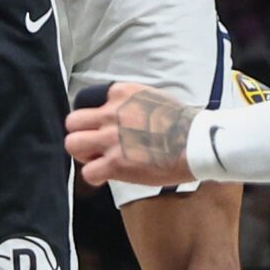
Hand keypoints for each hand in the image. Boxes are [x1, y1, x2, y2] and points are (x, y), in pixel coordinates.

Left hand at [64, 82, 199, 187]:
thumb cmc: (181, 122)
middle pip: (72, 122)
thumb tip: (117, 114)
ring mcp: (112, 139)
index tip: (101, 127)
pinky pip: (88, 172)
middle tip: (94, 145)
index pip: (86, 100)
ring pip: (72, 144)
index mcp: (120, 93)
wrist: (197, 142)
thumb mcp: (150, 97)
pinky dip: (95, 176)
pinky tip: (108, 175)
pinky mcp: (116, 163)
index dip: (92, 118)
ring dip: (84, 155)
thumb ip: (128, 103)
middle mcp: (111, 113)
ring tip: (99, 160)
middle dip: (80, 135)